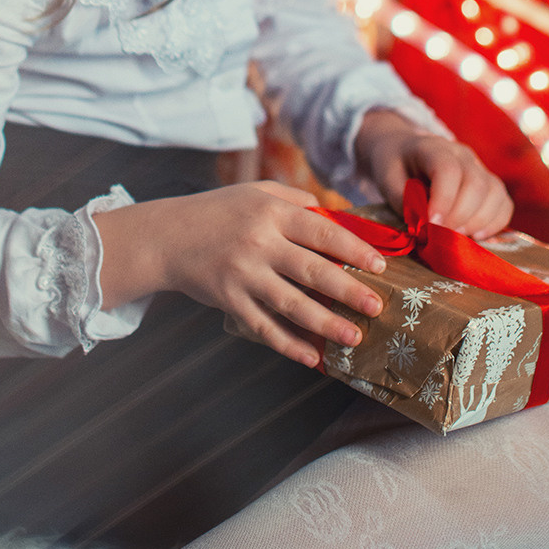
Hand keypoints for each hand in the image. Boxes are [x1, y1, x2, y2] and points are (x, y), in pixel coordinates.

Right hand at [94, 181, 388, 368]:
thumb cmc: (219, 211)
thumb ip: (296, 200)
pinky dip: (288, 344)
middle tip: (377, 306)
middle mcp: (259, 242)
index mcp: (271, 211)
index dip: (353, 249)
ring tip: (354, 337)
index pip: (321, 231)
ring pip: (292, 304)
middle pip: (312, 270)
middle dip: (349, 290)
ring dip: (326, 323)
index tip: (380, 265)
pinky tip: (312, 357)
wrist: (168, 236)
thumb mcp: (256, 192)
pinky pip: (263, 326)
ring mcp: (243, 274)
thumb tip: (336, 216)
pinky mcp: (228, 300)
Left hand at [355, 110, 512, 239]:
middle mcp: (462, 154)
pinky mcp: (489, 184)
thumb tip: (424, 227)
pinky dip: (495, 223)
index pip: (448, 170)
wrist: (404, 149)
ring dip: (479, 222)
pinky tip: (476, 236)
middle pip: (476, 184)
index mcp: (432, 147)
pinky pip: (504, 204)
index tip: (431, 224)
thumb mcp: (387, 179)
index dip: (444, 199)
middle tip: (442, 236)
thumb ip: (403, 201)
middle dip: (461, 216)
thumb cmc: (394, 165)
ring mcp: (479, 167)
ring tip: (457, 236)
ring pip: (495, 193)